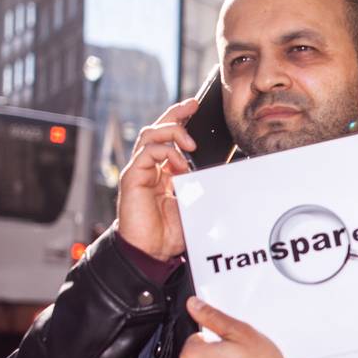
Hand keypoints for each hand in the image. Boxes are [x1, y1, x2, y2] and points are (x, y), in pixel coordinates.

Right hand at [117, 99, 198, 260]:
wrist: (151, 252)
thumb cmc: (169, 233)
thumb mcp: (195, 204)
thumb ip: (203, 186)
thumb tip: (224, 174)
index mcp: (163, 172)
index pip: (170, 139)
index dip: (181, 121)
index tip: (195, 108)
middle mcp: (150, 168)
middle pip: (157, 129)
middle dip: (174, 114)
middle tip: (191, 105)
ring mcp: (140, 171)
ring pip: (149, 136)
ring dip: (172, 132)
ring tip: (190, 143)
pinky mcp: (132, 178)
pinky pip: (146, 153)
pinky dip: (165, 152)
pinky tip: (180, 163)